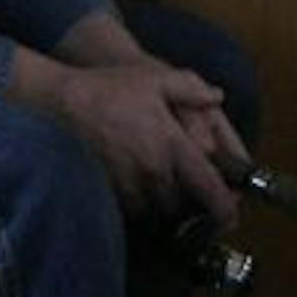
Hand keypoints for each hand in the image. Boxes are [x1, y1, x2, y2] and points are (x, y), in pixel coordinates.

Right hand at [7, 41, 245, 224]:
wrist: (64, 102)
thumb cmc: (112, 87)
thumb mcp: (156, 78)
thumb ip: (191, 89)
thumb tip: (217, 97)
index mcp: (172, 143)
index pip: (207, 185)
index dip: (224, 207)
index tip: (232, 218)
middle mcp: (153, 169)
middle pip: (184, 205)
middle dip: (194, 208)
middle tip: (201, 205)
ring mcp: (130, 182)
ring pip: (158, 210)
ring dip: (168, 208)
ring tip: (172, 198)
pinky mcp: (109, 189)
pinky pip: (134, 208)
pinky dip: (144, 205)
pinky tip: (144, 191)